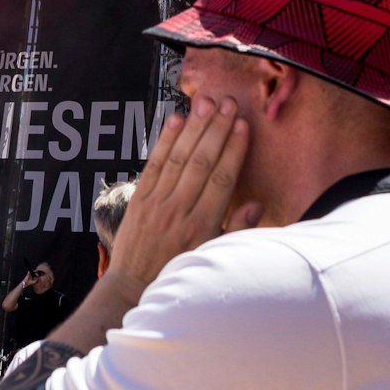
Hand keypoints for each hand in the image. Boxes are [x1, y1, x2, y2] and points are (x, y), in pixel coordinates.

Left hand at [102, 97, 251, 305]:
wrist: (133, 286)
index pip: (222, 179)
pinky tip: (175, 120)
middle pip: (202, 162)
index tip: (243, 125)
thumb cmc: (178, 271)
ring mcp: (157, 203)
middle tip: (228, 103)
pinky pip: (154, 164)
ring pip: (179, 158)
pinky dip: (164, 141)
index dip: (233, 149)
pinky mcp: (139, 199)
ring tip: (206, 103)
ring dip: (193, 128)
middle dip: (216, 129)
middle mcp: (179, 211)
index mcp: (203, 226)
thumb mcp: (213, 255)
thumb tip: (256, 204)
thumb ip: (236, 230)